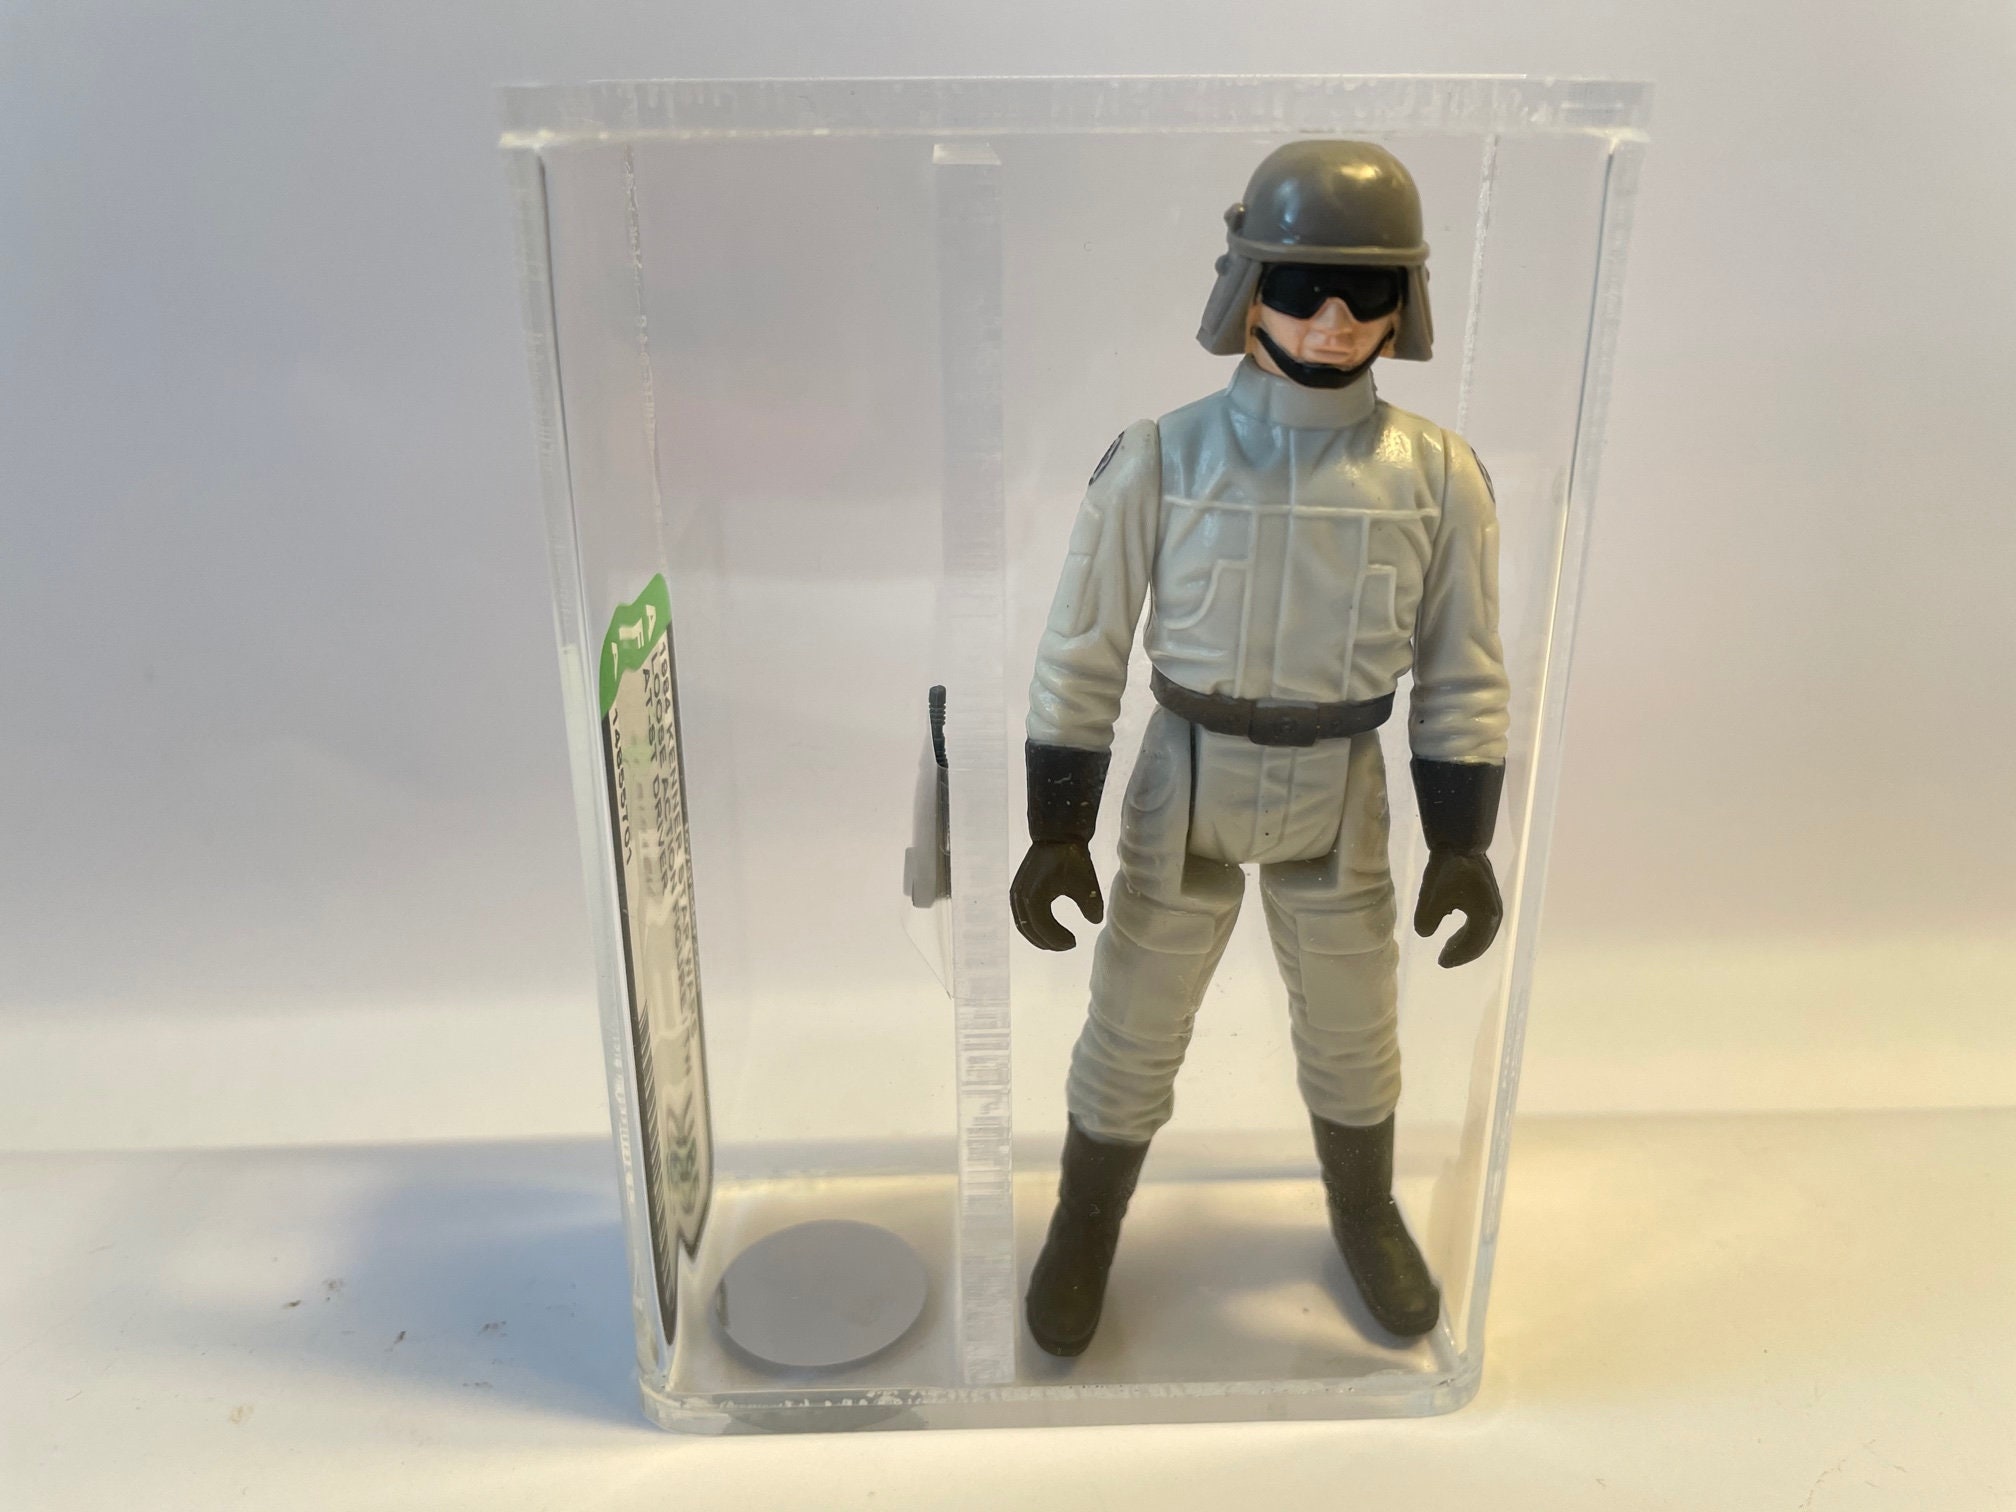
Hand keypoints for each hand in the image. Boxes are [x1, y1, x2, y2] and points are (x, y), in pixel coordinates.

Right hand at [1010, 841, 1104, 950]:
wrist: (1056, 837)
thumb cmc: (1072, 860)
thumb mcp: (1086, 884)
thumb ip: (1091, 907)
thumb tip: (1094, 922)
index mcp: (1035, 896)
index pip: (1043, 928)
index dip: (1058, 939)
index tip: (1074, 942)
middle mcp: (1021, 897)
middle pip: (1030, 929)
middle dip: (1048, 941)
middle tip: (1067, 945)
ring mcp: (1016, 893)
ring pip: (1022, 924)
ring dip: (1038, 936)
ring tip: (1056, 942)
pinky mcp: (1017, 890)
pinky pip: (1021, 915)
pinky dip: (1032, 926)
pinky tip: (1046, 930)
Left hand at [1413, 850, 1501, 967]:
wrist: (1460, 842)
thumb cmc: (1447, 869)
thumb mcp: (1431, 897)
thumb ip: (1427, 920)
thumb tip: (1425, 934)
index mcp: (1485, 916)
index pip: (1473, 945)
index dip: (1458, 956)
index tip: (1441, 962)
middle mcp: (1494, 913)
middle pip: (1480, 942)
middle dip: (1463, 953)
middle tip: (1444, 959)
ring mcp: (1493, 904)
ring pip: (1481, 932)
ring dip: (1466, 942)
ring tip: (1448, 948)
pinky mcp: (1487, 896)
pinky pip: (1480, 921)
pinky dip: (1469, 930)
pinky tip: (1454, 930)